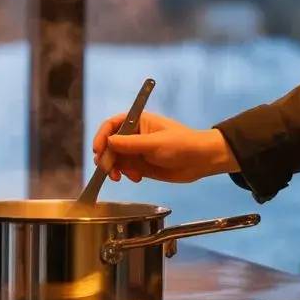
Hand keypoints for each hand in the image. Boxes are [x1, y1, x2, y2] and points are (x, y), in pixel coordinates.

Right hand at [91, 111, 237, 184]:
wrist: (202, 161)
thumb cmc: (182, 145)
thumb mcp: (155, 143)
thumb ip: (131, 144)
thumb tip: (108, 142)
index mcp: (137, 121)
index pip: (111, 125)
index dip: (101, 137)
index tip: (98, 151)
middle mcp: (133, 135)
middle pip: (109, 144)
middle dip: (106, 157)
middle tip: (109, 170)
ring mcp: (136, 150)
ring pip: (115, 158)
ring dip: (114, 168)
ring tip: (120, 177)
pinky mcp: (140, 165)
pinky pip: (124, 169)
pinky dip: (125, 175)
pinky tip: (136, 178)